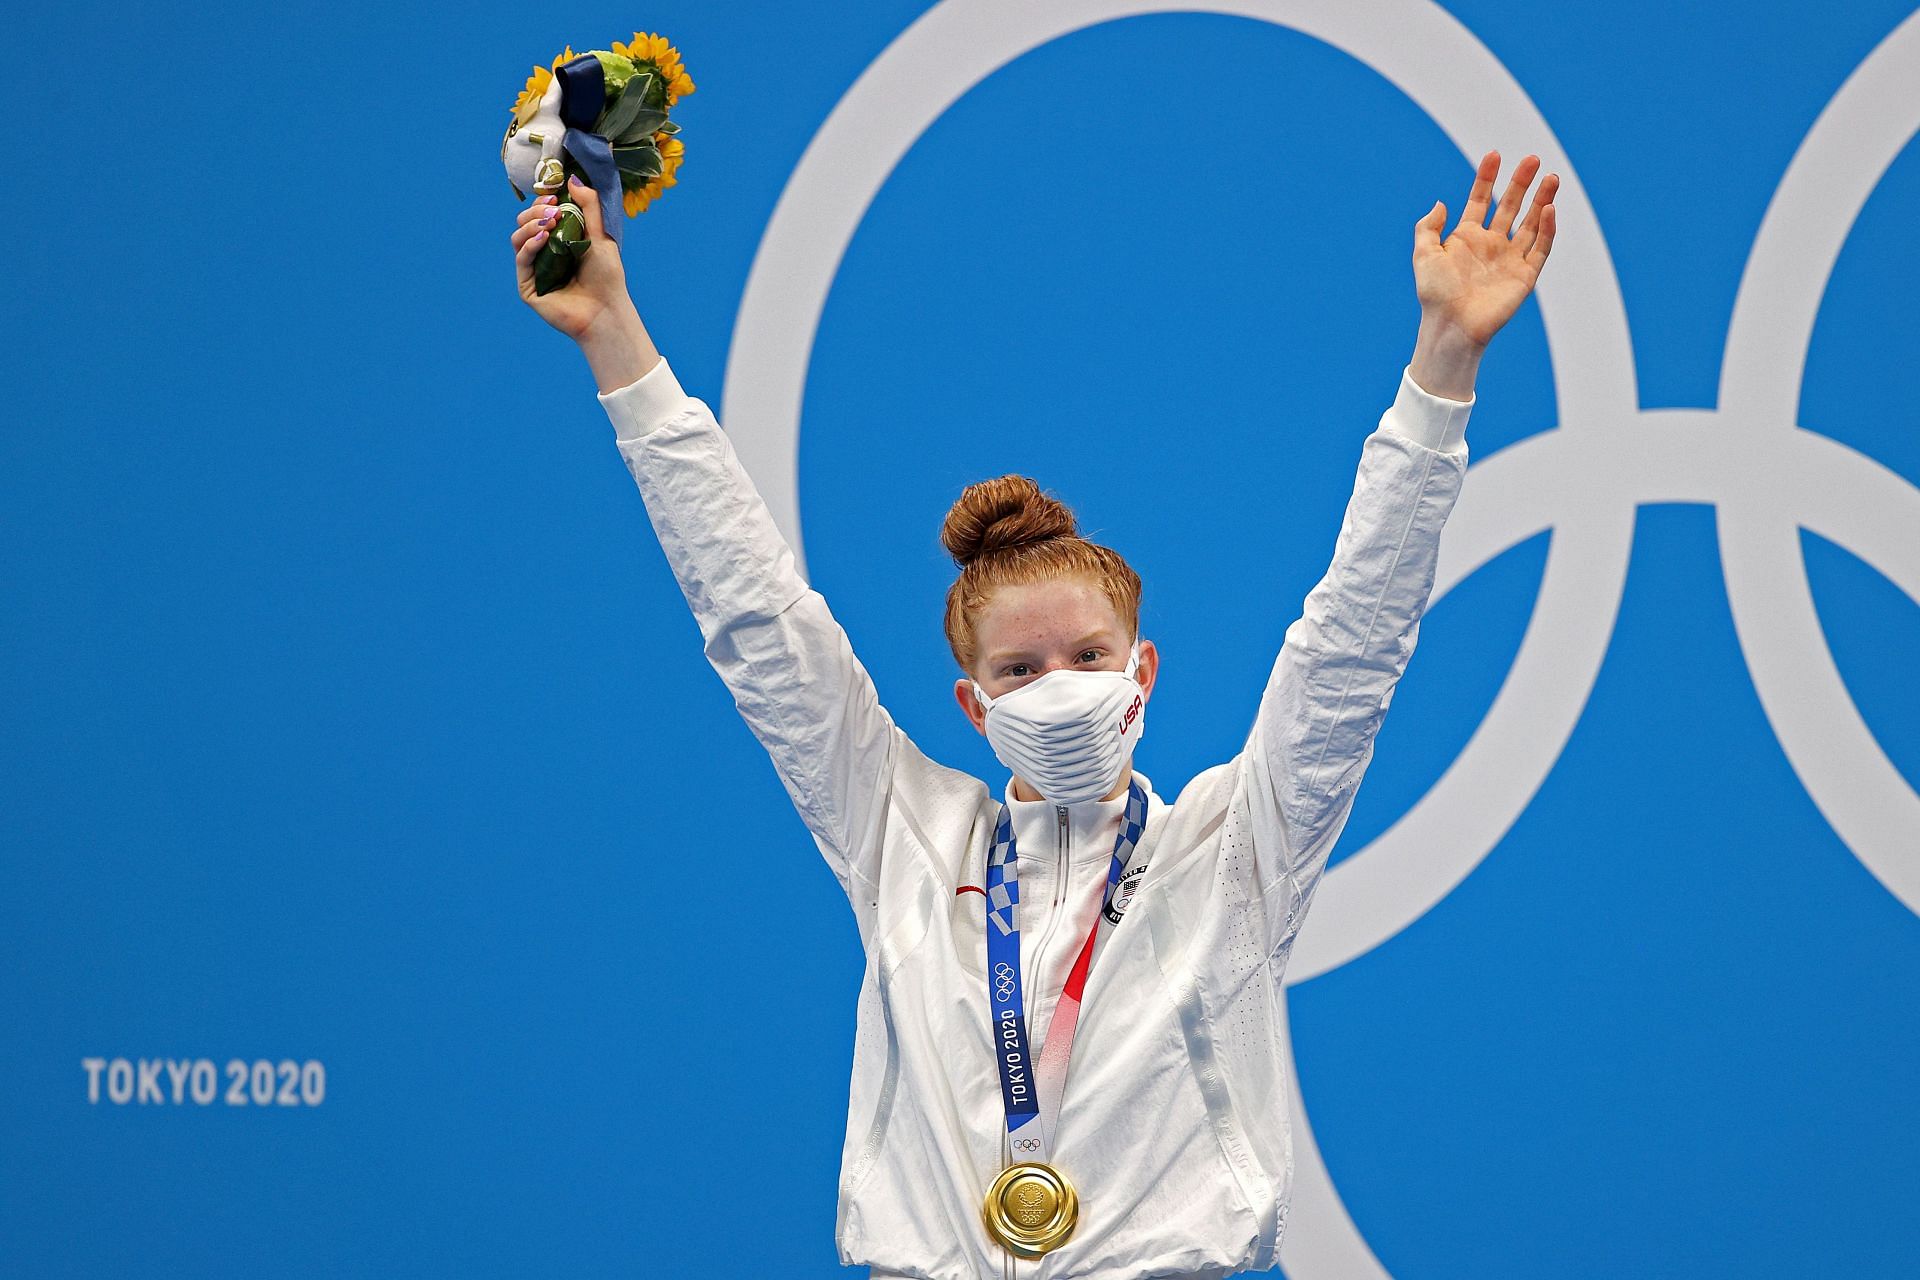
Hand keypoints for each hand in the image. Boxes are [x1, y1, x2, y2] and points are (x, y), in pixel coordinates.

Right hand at [511, 175, 634, 341]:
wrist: (606, 311)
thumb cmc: (607, 278)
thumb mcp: (601, 235)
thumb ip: (589, 206)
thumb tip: (572, 179)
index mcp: (559, 240)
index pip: (541, 214)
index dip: (542, 202)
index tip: (554, 195)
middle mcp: (544, 254)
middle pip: (525, 222)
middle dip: (535, 211)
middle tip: (553, 210)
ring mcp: (534, 270)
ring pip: (518, 238)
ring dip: (530, 224)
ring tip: (548, 223)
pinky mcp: (528, 286)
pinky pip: (522, 259)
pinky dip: (529, 244)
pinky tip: (541, 238)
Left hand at [1413, 151, 1557, 349]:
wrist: (1452, 326)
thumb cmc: (1435, 294)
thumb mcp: (1424, 255)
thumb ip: (1428, 227)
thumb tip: (1440, 203)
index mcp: (1467, 237)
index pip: (1480, 200)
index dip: (1487, 178)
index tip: (1493, 155)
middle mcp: (1491, 244)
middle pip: (1511, 206)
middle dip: (1521, 183)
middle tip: (1532, 159)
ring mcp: (1510, 258)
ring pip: (1531, 223)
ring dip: (1542, 201)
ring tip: (1551, 178)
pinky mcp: (1525, 275)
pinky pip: (1540, 248)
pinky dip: (1547, 229)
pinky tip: (1549, 209)